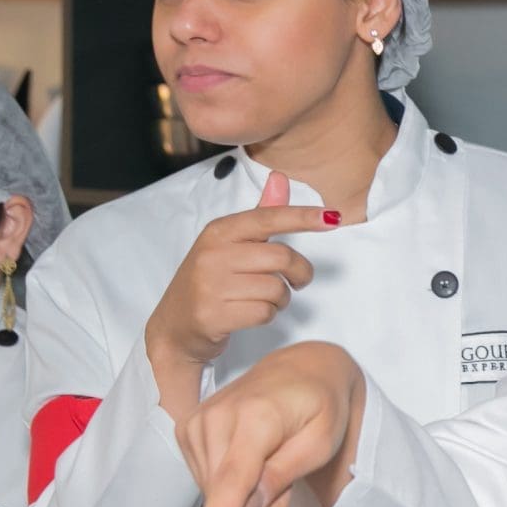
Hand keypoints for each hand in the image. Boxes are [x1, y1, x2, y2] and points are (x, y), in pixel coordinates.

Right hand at [145, 171, 333, 375]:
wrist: (174, 328)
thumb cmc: (210, 281)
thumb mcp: (230, 244)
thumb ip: (260, 215)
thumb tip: (280, 178)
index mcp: (219, 231)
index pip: (268, 218)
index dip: (303, 217)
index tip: (332, 218)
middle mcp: (213, 254)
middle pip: (282, 257)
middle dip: (300, 273)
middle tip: (299, 281)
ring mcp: (210, 285)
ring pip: (276, 288)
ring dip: (282, 299)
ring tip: (266, 299)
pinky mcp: (213, 314)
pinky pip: (264, 312)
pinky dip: (268, 315)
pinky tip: (251, 313)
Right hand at [176, 340, 366, 506]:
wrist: (301, 370)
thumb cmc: (319, 406)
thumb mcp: (320, 443)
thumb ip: (283, 475)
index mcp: (256, 416)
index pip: (233, 480)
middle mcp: (216, 417)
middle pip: (225, 498)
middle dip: (259, 505)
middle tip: (286, 473)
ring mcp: (196, 422)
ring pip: (213, 495)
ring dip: (245, 495)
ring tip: (270, 460)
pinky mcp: (186, 430)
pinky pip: (205, 483)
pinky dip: (229, 484)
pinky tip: (249, 460)